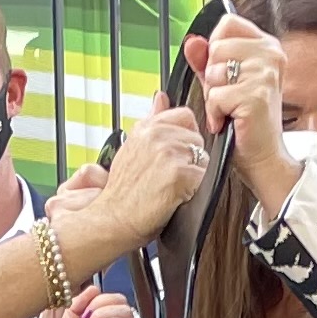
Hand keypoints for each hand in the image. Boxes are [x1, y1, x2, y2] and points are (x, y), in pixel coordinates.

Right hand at [53, 106, 208, 272]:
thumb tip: (161, 97)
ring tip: (169, 186)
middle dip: (190, 158)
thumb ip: (152, 120)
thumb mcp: (132, 147)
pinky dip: (193, 190)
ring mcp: (169, 153)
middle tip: (167, 176)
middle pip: (197, 138)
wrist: (113, 219)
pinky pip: (203, 177)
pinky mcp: (180, 173)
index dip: (184, 137)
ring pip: (203, 158)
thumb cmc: (122, 192)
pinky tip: (173, 196)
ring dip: (193, 175)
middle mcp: (157, 136)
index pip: (184, 116)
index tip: (174, 155)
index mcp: (146, 128)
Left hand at [190, 8, 292, 196]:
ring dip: (213, 95)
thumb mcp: (223, 84)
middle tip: (228, 96)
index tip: (223, 70)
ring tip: (229, 108)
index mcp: (266, 46)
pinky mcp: (256, 95)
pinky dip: (215, 113)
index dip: (215, 47)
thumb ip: (206, 60)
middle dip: (212, 75)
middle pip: (216, 46)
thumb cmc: (246, 122)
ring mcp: (265, 74)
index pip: (228, 24)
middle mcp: (270, 55)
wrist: (263, 157)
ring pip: (214, 71)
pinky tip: (227, 120)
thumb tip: (192, 42)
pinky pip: (215, 96)